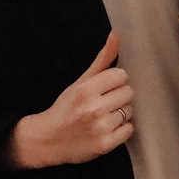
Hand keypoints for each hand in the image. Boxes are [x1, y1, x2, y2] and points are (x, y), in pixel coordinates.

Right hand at [5, 30, 133, 169]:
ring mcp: (100, 127)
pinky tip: (106, 129)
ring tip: (103, 117)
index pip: (122, 75)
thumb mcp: (81, 81)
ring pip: (130, 111)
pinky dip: (121, 130)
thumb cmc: (66, 108)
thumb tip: (116, 35)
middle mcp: (94, 108)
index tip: (103, 89)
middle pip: (128, 93)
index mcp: (87, 89)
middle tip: (103, 104)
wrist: (49, 139)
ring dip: (120, 114)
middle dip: (118, 97)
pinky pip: (129, 130)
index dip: (114, 82)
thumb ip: (102, 59)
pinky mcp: (105, 144)